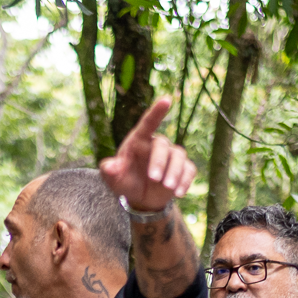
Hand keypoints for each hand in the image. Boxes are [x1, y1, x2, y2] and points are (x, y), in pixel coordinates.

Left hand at [98, 96, 196, 213]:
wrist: (140, 198)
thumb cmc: (124, 181)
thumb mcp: (112, 179)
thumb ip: (109, 171)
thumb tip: (108, 167)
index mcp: (139, 140)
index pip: (148, 123)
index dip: (156, 111)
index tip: (167, 100)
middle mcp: (156, 145)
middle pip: (162, 145)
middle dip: (159, 161)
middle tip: (153, 179)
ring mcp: (171, 156)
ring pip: (178, 156)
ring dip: (174, 172)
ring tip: (167, 187)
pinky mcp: (183, 168)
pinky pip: (188, 170)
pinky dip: (184, 181)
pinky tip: (178, 192)